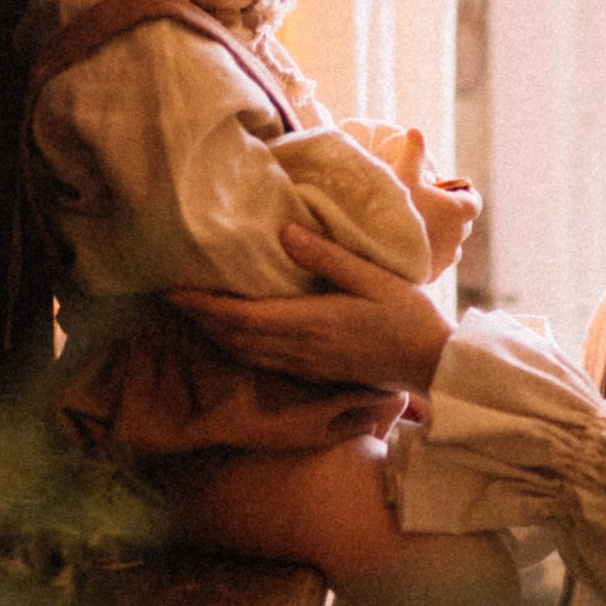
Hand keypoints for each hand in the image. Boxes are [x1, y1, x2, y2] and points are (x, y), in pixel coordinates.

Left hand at [168, 223, 454, 393]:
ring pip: (246, 354)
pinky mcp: (315, 373)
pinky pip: (265, 362)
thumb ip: (327, 255)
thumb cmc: (409, 315)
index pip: (241, 318)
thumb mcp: (373, 276)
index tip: (173, 292)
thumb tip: (284, 231)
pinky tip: (236, 333)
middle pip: (235, 339)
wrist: (433, 364)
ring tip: (196, 313)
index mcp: (311, 322)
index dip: (203, 307)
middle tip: (173, 298)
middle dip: (200, 321)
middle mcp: (301, 349)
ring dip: (217, 335)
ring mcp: (307, 365)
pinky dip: (240, 347)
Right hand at [341, 122, 478, 275]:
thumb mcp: (402, 173)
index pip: (473, 201)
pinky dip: (428, 254)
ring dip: (440, 236)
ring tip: (415, 228)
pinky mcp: (433, 275)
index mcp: (460, 211)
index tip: (443, 190)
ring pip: (451, 245)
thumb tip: (416, 131)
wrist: (376, 248)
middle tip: (425, 205)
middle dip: (449, 214)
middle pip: (463, 223)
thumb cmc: (394, 207)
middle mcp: (460, 237)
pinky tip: (406, 247)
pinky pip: (436, 262)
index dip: (461, 194)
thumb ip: (413, 152)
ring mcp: (447, 259)